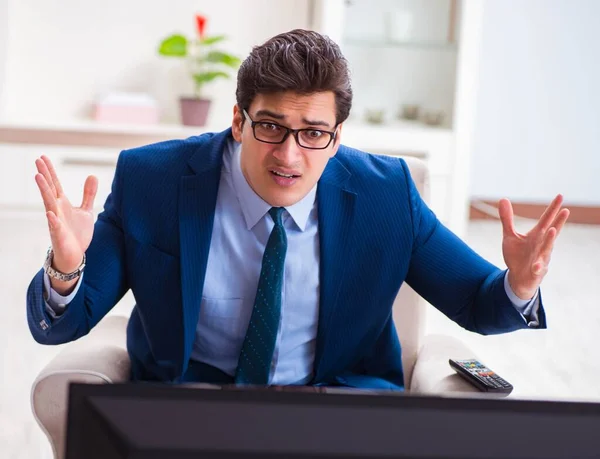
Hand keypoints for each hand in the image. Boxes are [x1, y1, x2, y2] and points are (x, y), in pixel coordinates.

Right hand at [35, 155, 97, 290]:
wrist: (75, 255)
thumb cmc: (77, 232)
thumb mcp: (86, 210)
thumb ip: (88, 194)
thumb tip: (92, 175)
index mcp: (63, 204)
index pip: (55, 184)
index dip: (50, 171)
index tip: (42, 157)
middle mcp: (57, 210)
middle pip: (49, 190)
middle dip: (44, 176)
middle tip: (37, 161)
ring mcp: (56, 222)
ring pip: (48, 204)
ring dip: (44, 191)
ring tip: (38, 177)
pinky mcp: (59, 235)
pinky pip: (55, 227)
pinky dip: (53, 220)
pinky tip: (50, 212)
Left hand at [499, 194, 569, 299]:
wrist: (518, 278)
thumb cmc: (517, 255)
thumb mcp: (510, 236)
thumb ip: (507, 219)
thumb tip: (503, 198)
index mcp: (536, 235)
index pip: (546, 219)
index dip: (553, 208)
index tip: (560, 195)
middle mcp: (542, 245)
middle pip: (551, 232)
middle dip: (558, 222)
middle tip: (565, 210)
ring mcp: (541, 258)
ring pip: (547, 249)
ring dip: (550, 240)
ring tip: (553, 230)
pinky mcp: (536, 271)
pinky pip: (538, 269)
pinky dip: (539, 266)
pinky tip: (537, 265)